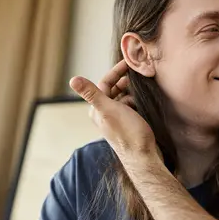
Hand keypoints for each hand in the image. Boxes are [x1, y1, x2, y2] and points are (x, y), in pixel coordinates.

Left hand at [69, 60, 162, 176]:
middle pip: (115, 89)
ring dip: (134, 90)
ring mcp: (118, 119)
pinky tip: (146, 100)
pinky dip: (138, 100)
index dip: (116, 71)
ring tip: (145, 86)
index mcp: (97, 109)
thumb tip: (72, 79)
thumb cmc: (127, 134)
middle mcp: (105, 114)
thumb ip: (92, 94)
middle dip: (126, 80)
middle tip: (141, 73)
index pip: (105, 83)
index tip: (130, 62)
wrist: (144, 157)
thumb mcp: (109, 110)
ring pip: (125, 97)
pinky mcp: (129, 124)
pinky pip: (132, 105)